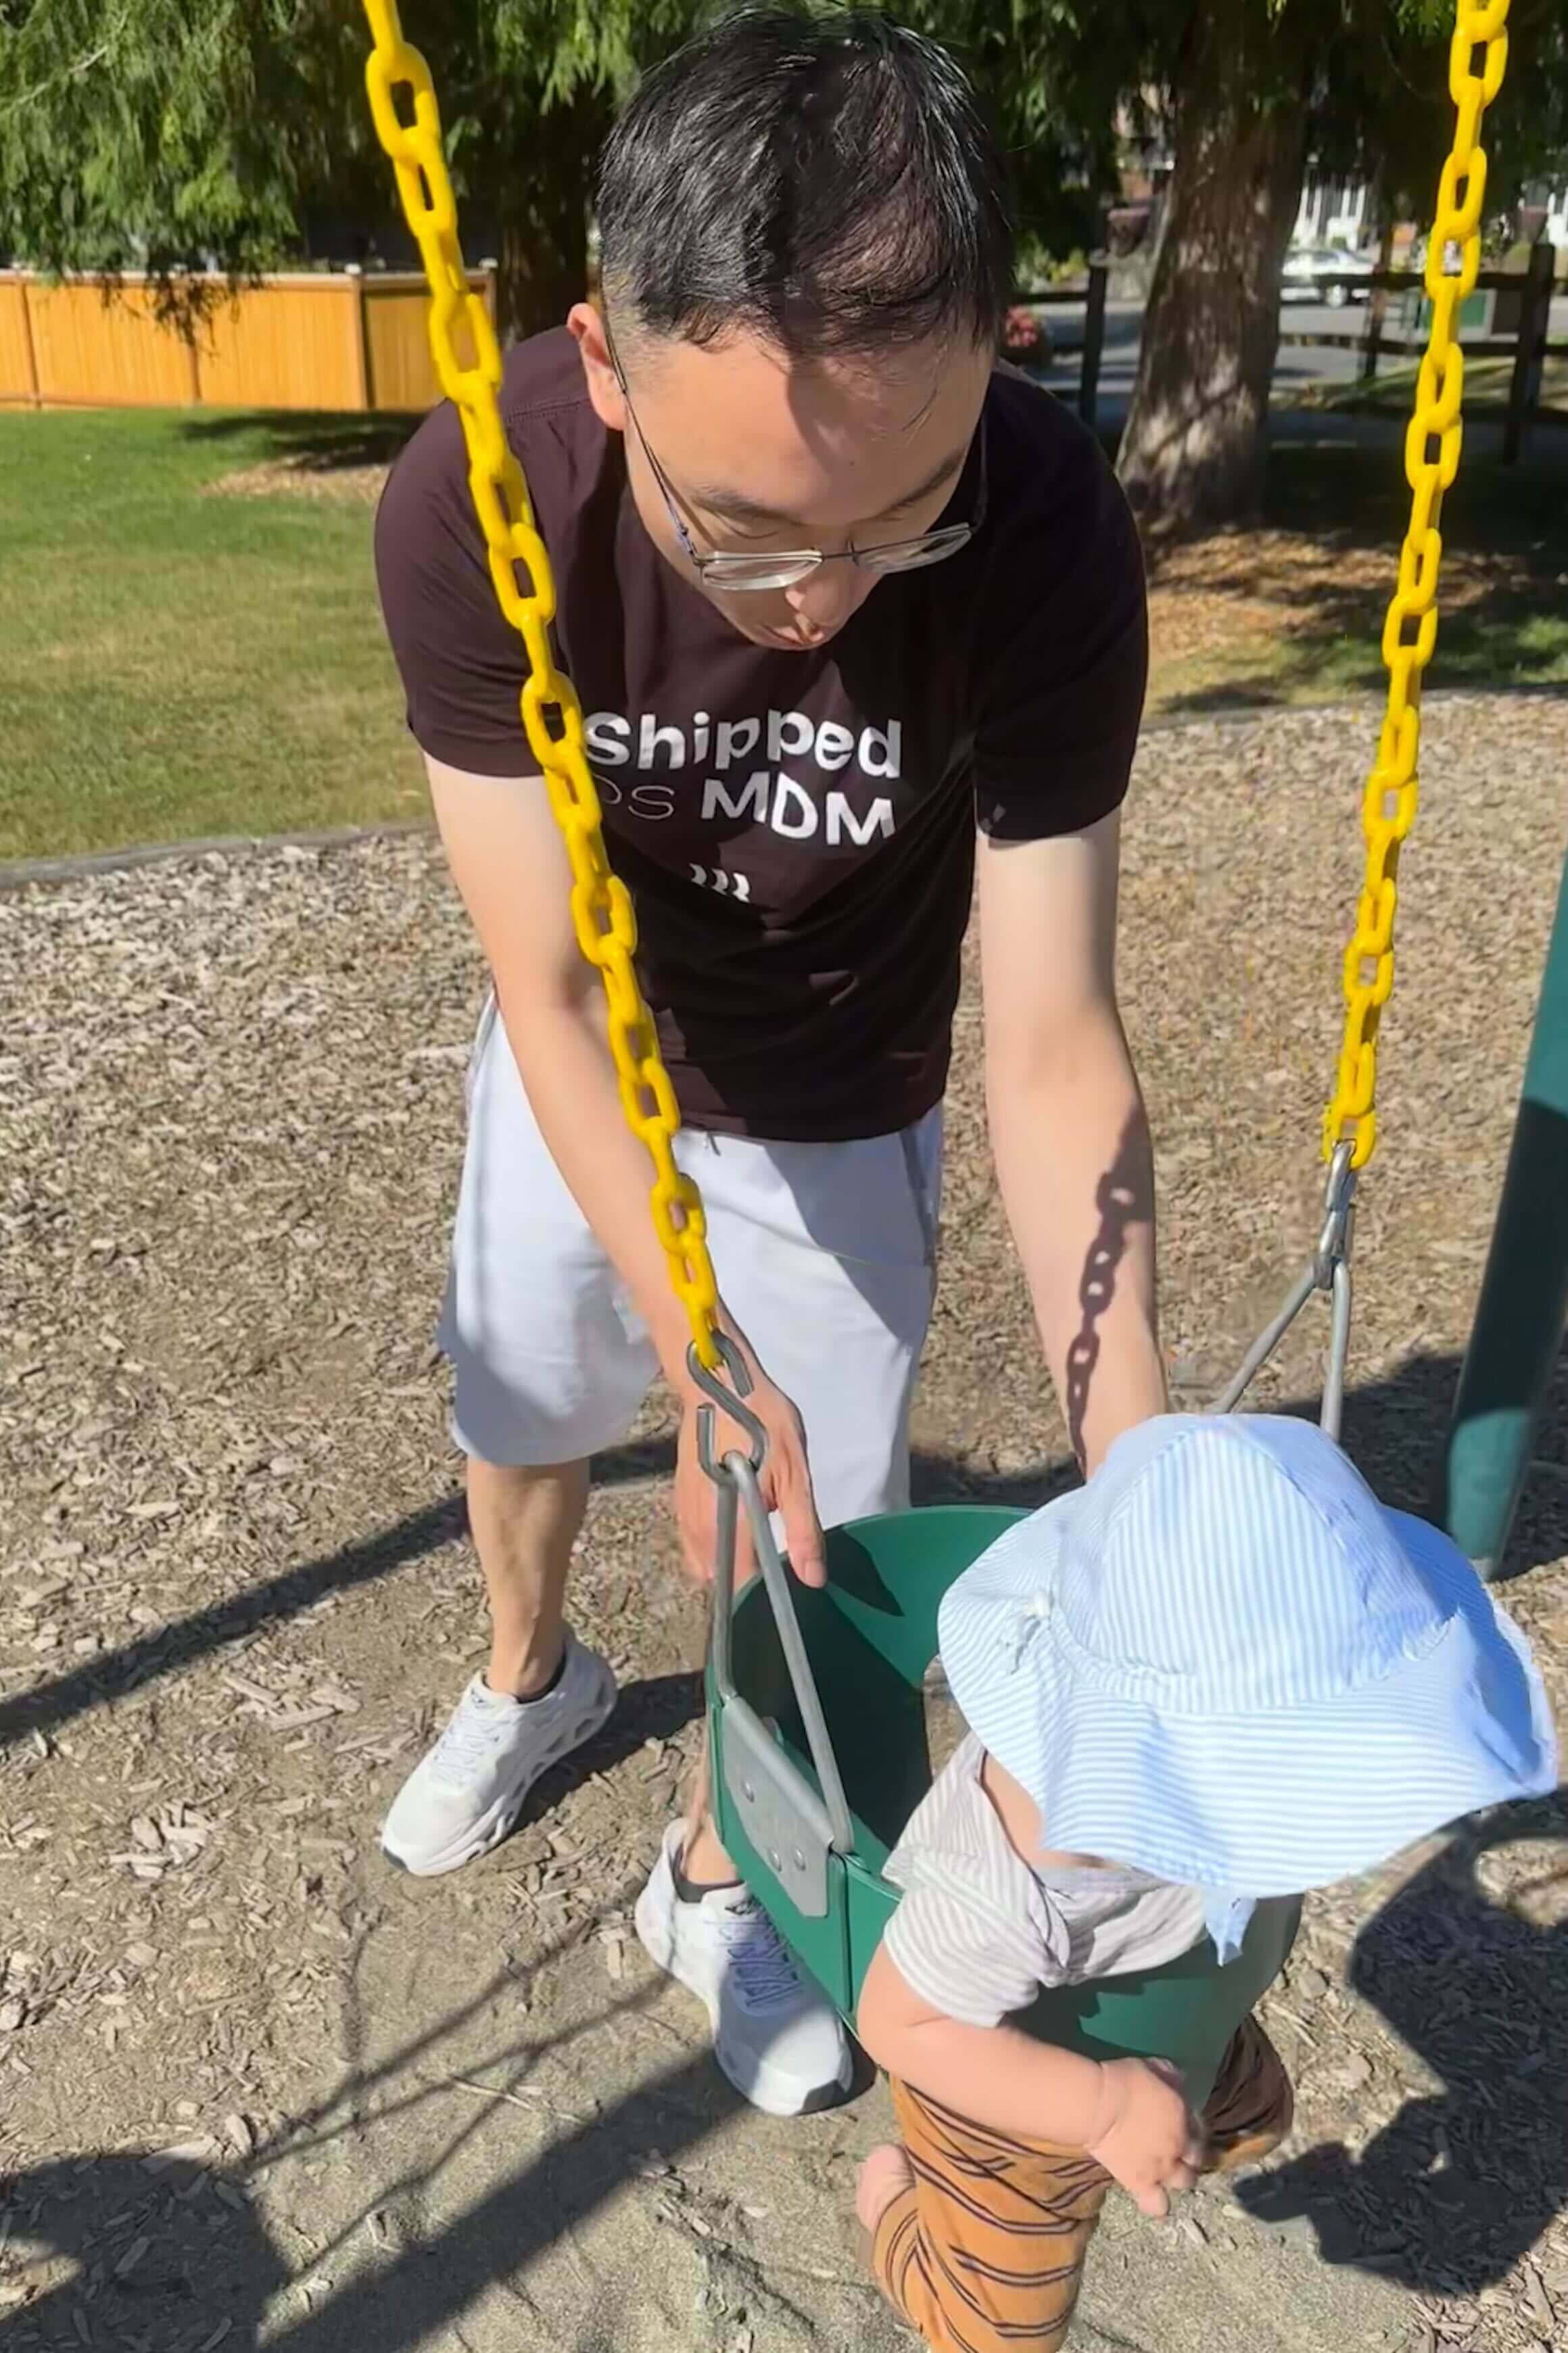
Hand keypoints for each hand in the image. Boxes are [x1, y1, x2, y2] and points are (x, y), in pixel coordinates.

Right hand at [672, 1322, 824, 1591]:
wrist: (717, 1384)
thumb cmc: (761, 1423)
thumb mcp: (794, 1473)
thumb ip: (803, 1530)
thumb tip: (813, 1578)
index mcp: (730, 1527)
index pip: (739, 1589)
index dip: (761, 1603)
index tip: (783, 1601)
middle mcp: (700, 1530)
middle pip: (718, 1584)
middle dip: (743, 1589)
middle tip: (775, 1576)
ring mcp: (684, 1517)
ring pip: (703, 1567)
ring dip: (727, 1569)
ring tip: (758, 1555)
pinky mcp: (679, 1504)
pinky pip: (694, 1546)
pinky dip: (714, 1551)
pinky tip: (737, 1532)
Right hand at [1086, 2057, 1204, 2218]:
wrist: (1099, 2106)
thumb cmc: (1123, 2080)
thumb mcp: (1153, 2067)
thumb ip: (1171, 2077)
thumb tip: (1181, 2081)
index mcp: (1183, 2116)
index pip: (1200, 2126)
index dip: (1193, 2126)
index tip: (1182, 2123)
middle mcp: (1179, 2145)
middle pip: (1198, 2157)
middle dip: (1191, 2154)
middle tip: (1176, 2149)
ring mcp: (1163, 2168)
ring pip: (1186, 2182)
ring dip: (1180, 2177)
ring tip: (1167, 2172)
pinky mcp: (1142, 2184)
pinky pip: (1157, 2206)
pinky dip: (1157, 2204)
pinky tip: (1152, 2197)